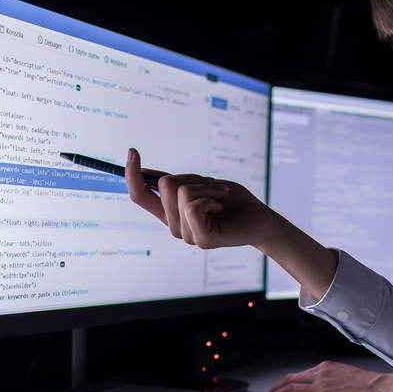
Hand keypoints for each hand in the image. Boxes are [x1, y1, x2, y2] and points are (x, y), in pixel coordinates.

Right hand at [123, 147, 275, 248]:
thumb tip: (147, 171)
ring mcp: (187, 235)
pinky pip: (192, 206)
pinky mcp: (201, 239)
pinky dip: (210, 197)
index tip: (132, 151)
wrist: (261, 219)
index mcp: (171, 214)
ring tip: (221, 195)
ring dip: (206, 186)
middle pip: (165, 184)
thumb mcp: (201, 184)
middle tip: (214, 187)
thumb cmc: (233, 201)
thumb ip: (176, 182)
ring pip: (181, 193)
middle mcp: (175, 226)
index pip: (140, 196)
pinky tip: (221, 205)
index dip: (132, 175)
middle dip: (192, 176)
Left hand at [264, 362, 392, 391]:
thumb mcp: (349, 377)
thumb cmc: (372, 388)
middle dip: (276, 390)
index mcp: (326, 368)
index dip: (285, 384)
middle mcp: (320, 375)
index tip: (277, 390)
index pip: (299, 376)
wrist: (383, 390)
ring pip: (290, 391)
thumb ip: (334, 383)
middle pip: (290, 382)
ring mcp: (321, 387)